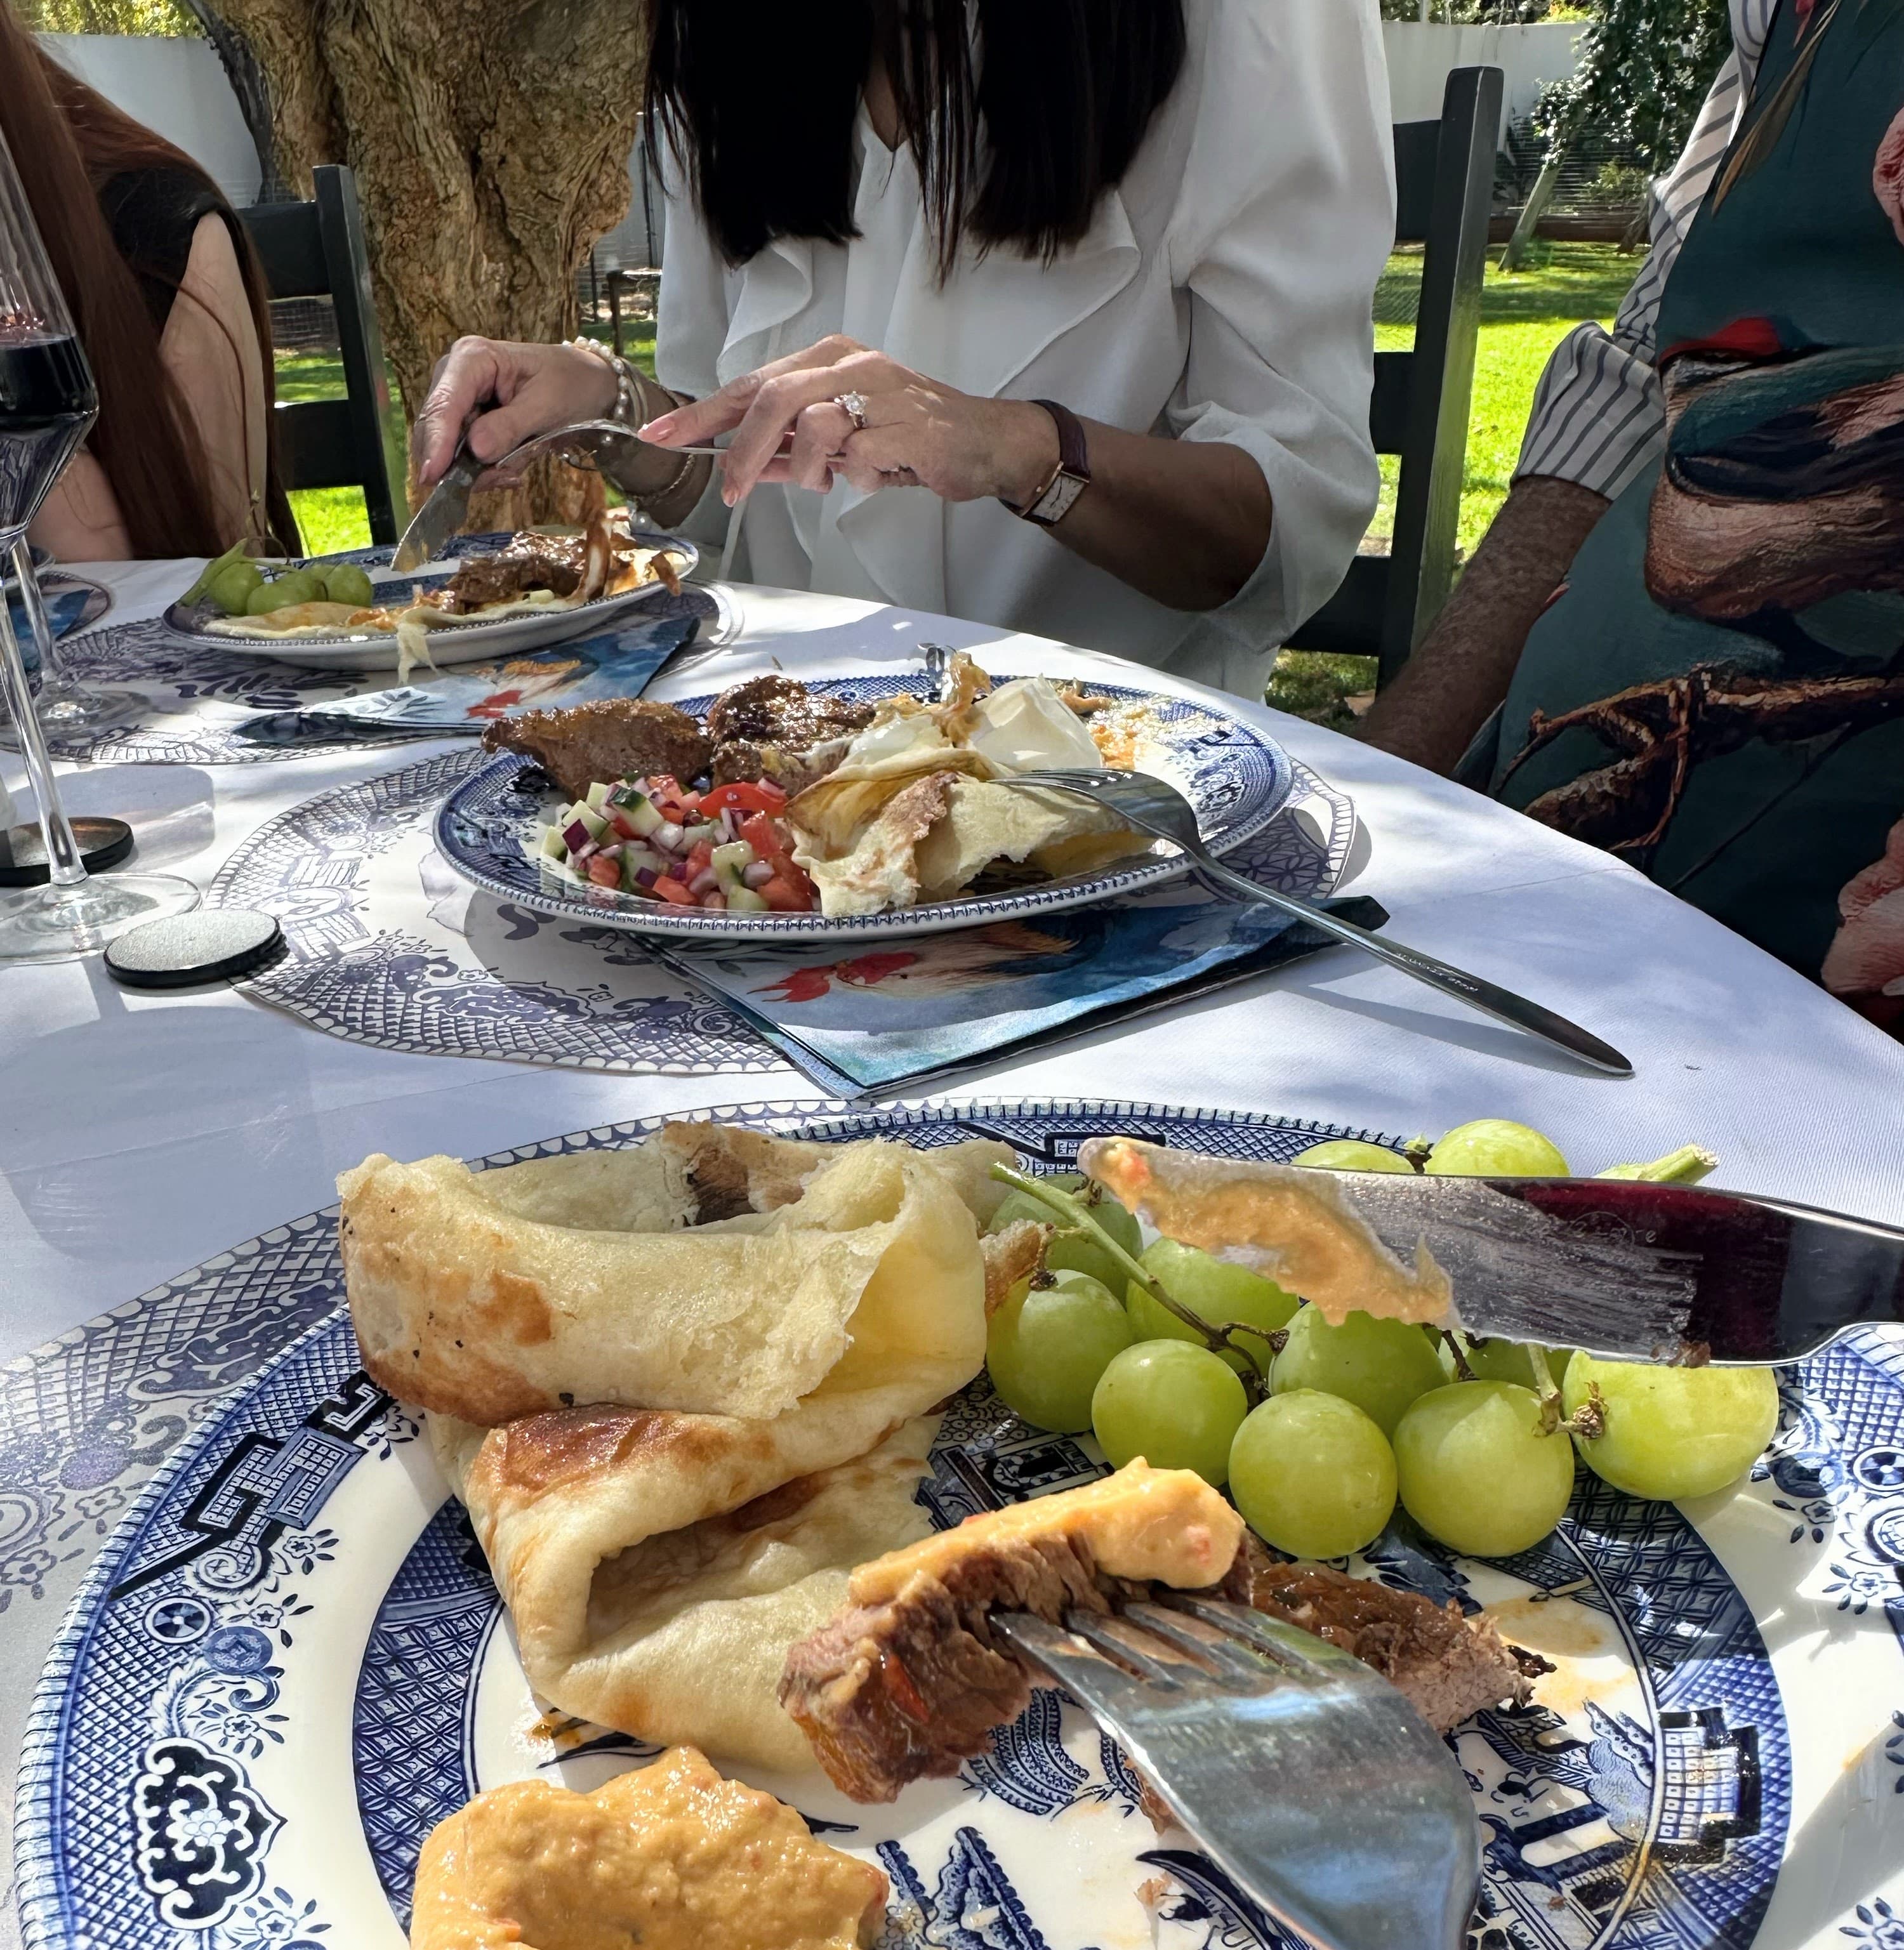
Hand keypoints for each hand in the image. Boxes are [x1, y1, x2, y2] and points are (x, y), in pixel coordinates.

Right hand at [411, 338, 618, 487]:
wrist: (588, 386)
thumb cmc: (570, 384)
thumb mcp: (547, 405)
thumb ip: (510, 427)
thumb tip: (476, 449)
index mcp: (473, 358)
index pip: (445, 403)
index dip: (436, 441)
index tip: (433, 476)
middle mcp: (456, 377)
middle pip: (438, 430)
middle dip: (465, 463)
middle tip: (504, 478)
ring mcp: (460, 403)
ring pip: (450, 451)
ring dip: (481, 470)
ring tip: (516, 471)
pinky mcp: (468, 425)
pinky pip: (465, 459)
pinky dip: (487, 471)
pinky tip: (512, 468)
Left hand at [638, 335, 1058, 508]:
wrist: (983, 441)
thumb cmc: (911, 438)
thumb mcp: (842, 441)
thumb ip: (791, 450)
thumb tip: (741, 465)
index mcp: (826, 360)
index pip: (750, 385)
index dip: (702, 415)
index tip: (659, 439)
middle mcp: (848, 363)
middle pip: (771, 399)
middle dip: (742, 452)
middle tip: (731, 492)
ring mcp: (879, 389)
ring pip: (812, 424)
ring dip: (808, 468)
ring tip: (827, 482)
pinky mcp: (906, 425)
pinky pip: (857, 456)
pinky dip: (855, 477)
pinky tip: (874, 476)